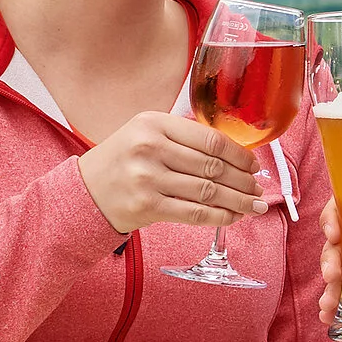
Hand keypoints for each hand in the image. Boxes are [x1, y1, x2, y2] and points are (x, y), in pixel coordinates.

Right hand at [76, 111, 264, 233]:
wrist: (84, 192)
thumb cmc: (122, 162)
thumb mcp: (145, 135)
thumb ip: (183, 138)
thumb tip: (235, 154)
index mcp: (153, 124)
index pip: (211, 139)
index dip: (240, 154)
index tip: (253, 164)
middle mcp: (150, 148)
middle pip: (213, 166)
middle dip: (243, 180)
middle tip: (257, 188)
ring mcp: (148, 178)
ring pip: (209, 191)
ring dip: (239, 200)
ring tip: (254, 205)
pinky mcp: (147, 206)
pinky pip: (196, 213)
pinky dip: (221, 216)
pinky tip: (234, 217)